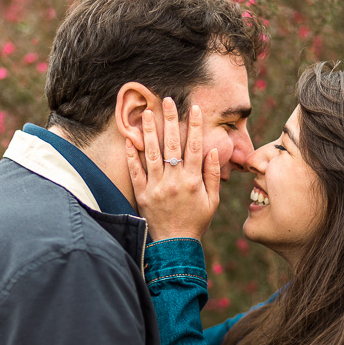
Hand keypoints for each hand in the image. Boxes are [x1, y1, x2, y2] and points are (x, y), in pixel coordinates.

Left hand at [125, 97, 219, 240]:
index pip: (194, 147)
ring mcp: (156, 187)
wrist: (175, 244)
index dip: (195, 126)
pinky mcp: (142, 194)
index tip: (194, 109)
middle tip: (168, 100)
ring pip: (152, 153)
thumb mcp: (212, 201)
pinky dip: (132, 155)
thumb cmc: (196, 221)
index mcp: (193, 181)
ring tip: (149, 112)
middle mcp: (174, 181)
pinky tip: (131, 139)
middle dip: (171, 120)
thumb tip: (212, 150)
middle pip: (172, 145)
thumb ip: (211, 175)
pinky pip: (135, 171)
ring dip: (151, 131)